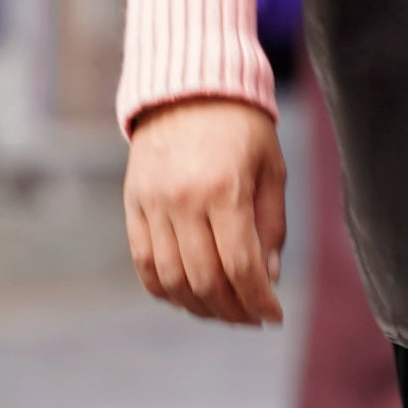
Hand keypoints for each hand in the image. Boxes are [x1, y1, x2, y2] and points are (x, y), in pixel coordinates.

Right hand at [123, 94, 286, 326]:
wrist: (186, 88)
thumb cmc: (240, 128)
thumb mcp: (271, 171)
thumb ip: (270, 226)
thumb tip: (267, 279)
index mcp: (224, 190)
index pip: (240, 266)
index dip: (258, 301)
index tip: (274, 316)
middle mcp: (183, 201)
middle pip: (204, 280)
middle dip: (233, 310)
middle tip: (251, 318)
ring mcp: (152, 204)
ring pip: (171, 278)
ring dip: (199, 306)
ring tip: (223, 311)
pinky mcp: (134, 205)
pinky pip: (143, 262)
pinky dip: (165, 289)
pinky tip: (187, 295)